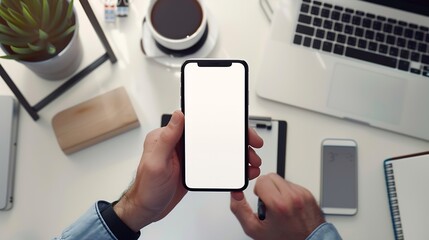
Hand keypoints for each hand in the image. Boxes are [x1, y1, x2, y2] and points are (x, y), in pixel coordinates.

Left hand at [114, 110, 263, 230]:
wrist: (147, 209)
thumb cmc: (147, 188)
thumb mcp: (156, 163)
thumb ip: (167, 138)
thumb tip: (178, 115)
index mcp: (170, 137)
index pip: (200, 123)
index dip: (222, 123)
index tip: (238, 127)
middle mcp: (181, 143)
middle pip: (214, 135)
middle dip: (237, 140)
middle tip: (252, 147)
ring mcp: (189, 156)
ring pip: (218, 149)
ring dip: (236, 155)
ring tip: (250, 164)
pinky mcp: (194, 168)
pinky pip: (216, 163)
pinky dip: (229, 167)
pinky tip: (238, 173)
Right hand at [230, 173, 324, 239]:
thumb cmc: (283, 239)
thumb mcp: (255, 229)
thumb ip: (239, 209)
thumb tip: (235, 194)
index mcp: (279, 204)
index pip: (262, 181)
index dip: (258, 191)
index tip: (261, 200)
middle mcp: (293, 197)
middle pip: (271, 176)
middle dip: (267, 188)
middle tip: (269, 203)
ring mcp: (302, 194)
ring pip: (282, 180)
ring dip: (277, 190)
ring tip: (279, 206)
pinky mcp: (308, 194)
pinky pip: (293, 185)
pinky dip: (288, 193)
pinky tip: (288, 206)